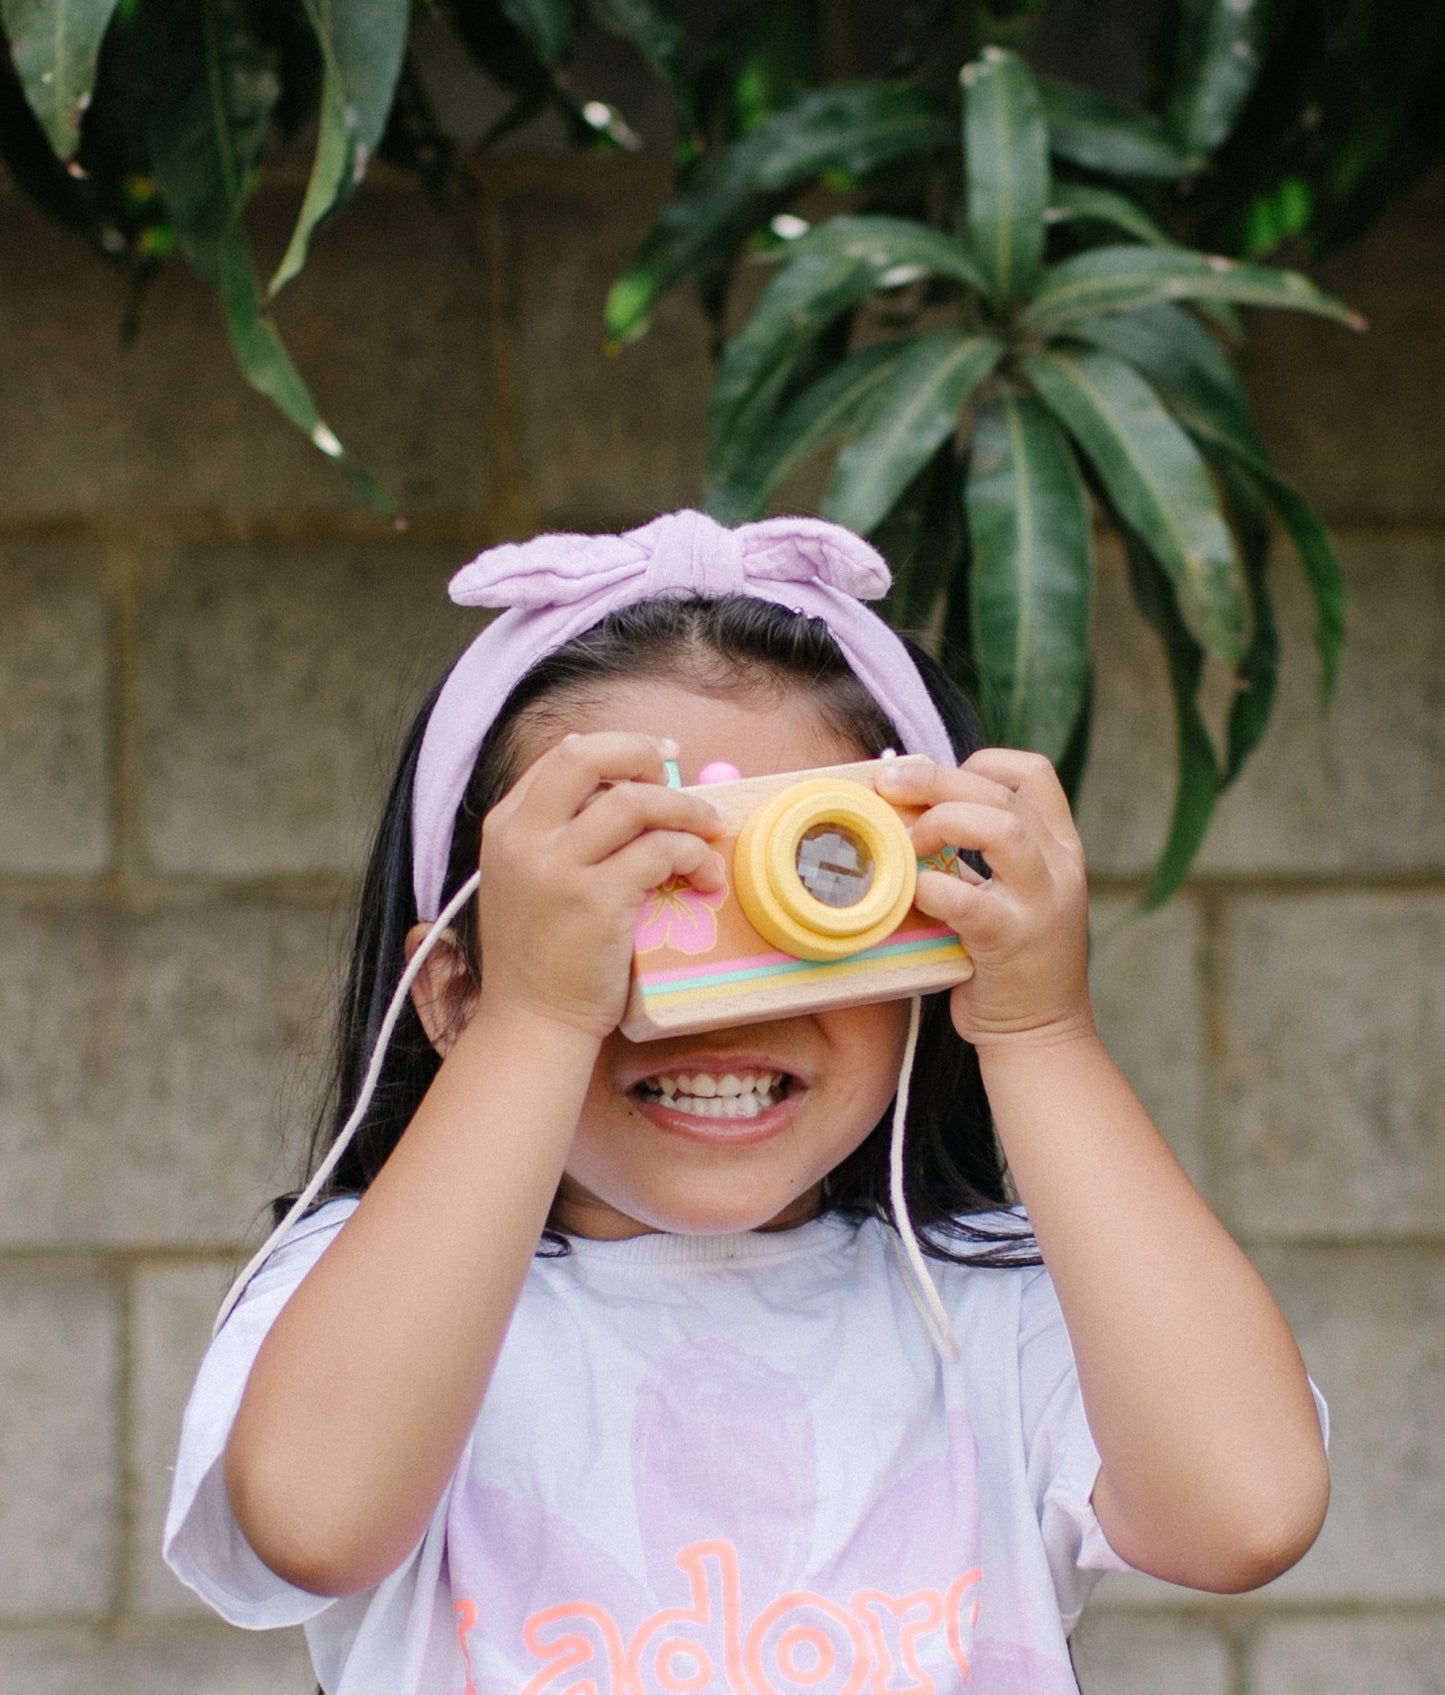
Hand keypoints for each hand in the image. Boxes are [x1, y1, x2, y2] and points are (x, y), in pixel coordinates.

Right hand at [474, 733, 723, 1039]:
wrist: (531, 1023)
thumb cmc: (539, 957)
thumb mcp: (524, 880)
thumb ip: (554, 832)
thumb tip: (611, 772)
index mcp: (505, 827)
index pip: (563, 756)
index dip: (616, 749)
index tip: (655, 760)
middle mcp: (524, 839)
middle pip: (587, 757)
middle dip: (641, 752)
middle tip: (676, 773)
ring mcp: (557, 869)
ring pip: (634, 801)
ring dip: (684, 808)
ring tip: (708, 828)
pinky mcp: (596, 901)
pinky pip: (660, 852)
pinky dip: (694, 855)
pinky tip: (704, 875)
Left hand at [876, 749, 1090, 1047]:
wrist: (1039, 1034)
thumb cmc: (1007, 959)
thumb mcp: (1007, 892)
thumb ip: (976, 853)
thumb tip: (908, 807)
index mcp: (1058, 846)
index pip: (1032, 772)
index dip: (978, 763)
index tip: (936, 784)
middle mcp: (1059, 867)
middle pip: (1002, 792)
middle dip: (935, 779)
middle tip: (888, 785)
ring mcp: (1041, 903)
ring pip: (1002, 828)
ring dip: (943, 822)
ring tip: (909, 843)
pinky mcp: (1012, 941)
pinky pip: (968, 899)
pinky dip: (930, 888)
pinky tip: (912, 894)